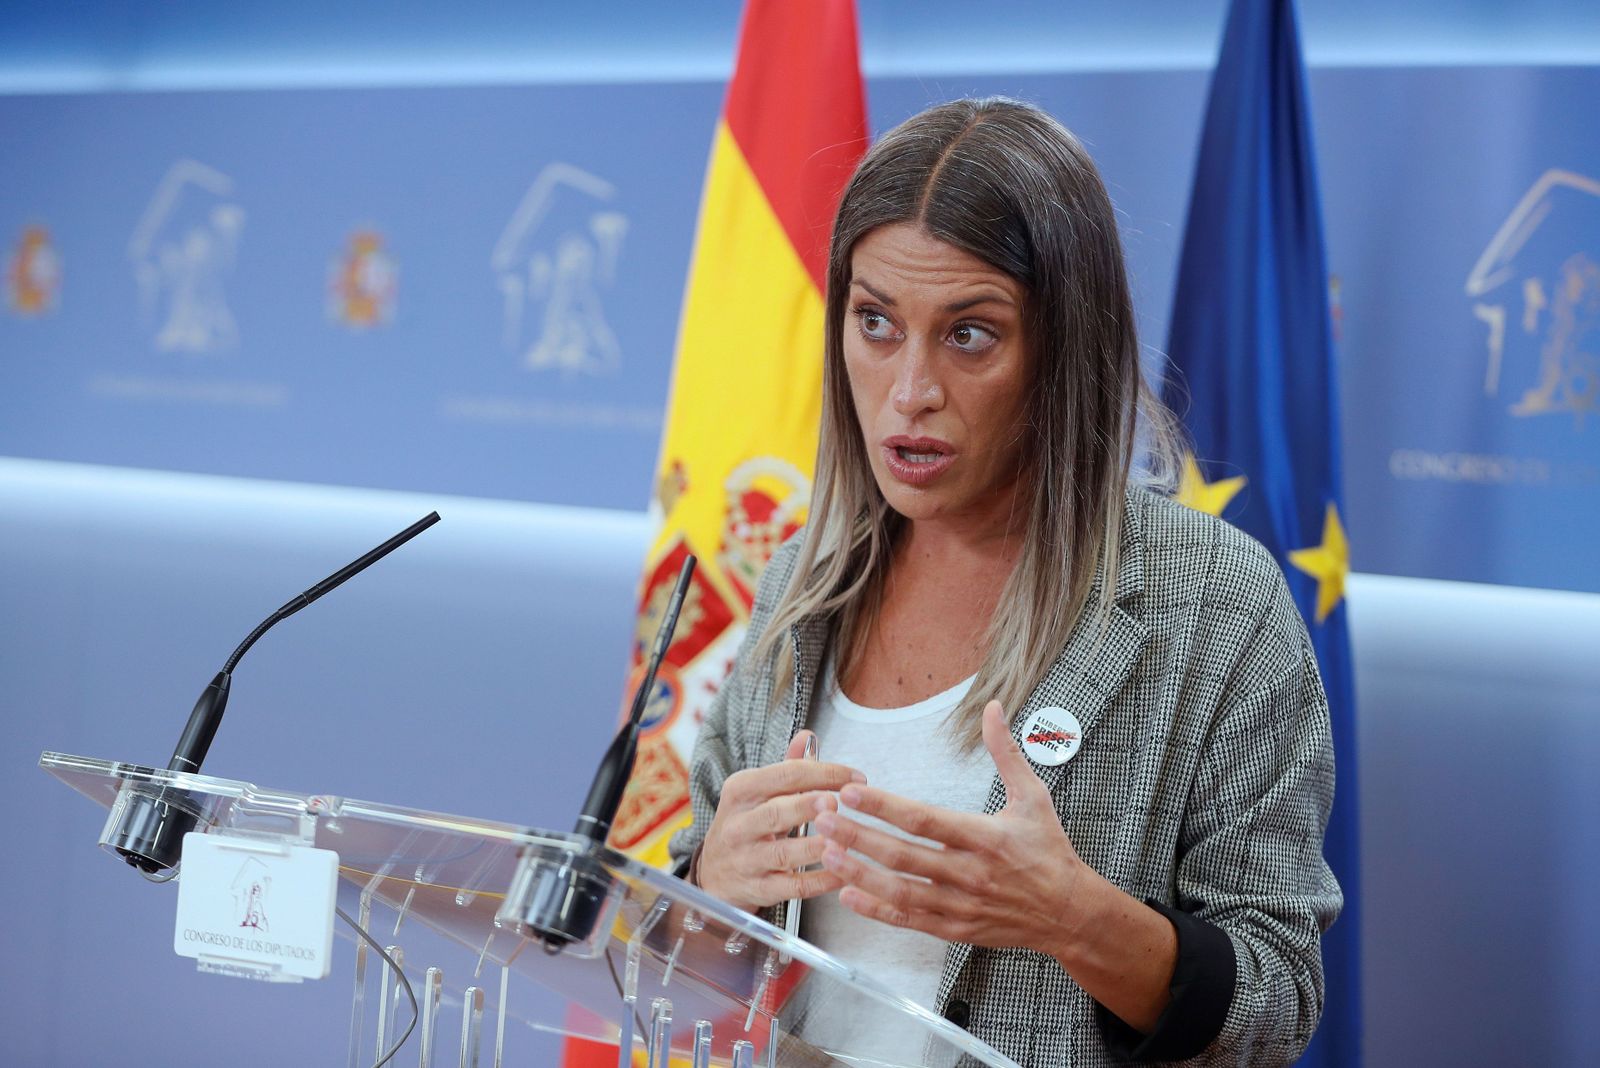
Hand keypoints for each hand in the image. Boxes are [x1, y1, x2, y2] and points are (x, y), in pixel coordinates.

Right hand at [697, 730, 865, 912]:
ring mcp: (747, 859)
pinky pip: (791, 887)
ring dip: (814, 847)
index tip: (857, 778)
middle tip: (836, 802)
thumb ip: (786, 767)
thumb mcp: (756, 793)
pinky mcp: (757, 889)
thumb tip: (808, 736)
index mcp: (741, 791)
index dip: (824, 774)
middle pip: (776, 812)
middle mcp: (740, 824)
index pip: (784, 775)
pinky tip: (840, 875)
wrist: (713, 876)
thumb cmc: (745, 827)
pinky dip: (818, 882)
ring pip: (782, 853)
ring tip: (842, 841)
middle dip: (807, 806)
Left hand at [812, 700, 1088, 953]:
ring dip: (859, 872)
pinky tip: (847, 894)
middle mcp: (970, 874)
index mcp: (985, 838)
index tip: (850, 791)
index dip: (885, 806)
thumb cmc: (1049, 851)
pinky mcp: (956, 929)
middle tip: (819, 816)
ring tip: (824, 851)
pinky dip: (877, 910)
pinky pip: (909, 920)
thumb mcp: (1033, 797)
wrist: (1070, 913)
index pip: (925, 820)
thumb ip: (1006, 753)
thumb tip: (994, 707)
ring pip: (900, 890)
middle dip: (857, 835)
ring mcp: (961, 905)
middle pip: (903, 855)